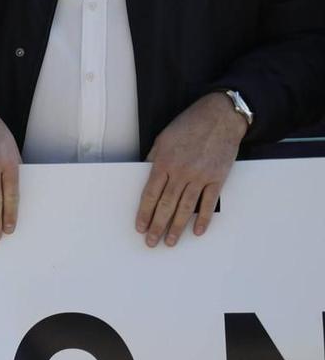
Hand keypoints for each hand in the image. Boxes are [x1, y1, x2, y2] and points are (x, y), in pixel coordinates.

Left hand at [136, 92, 246, 247]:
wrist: (220, 117)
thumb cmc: (189, 125)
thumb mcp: (162, 138)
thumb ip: (154, 159)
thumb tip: (146, 176)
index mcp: (164, 162)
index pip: (150, 195)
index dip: (144, 213)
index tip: (140, 227)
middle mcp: (181, 172)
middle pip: (165, 205)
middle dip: (157, 226)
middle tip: (151, 242)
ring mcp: (200, 177)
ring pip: (185, 208)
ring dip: (177, 227)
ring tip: (170, 242)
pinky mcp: (218, 178)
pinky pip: (209, 203)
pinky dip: (203, 219)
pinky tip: (197, 231)